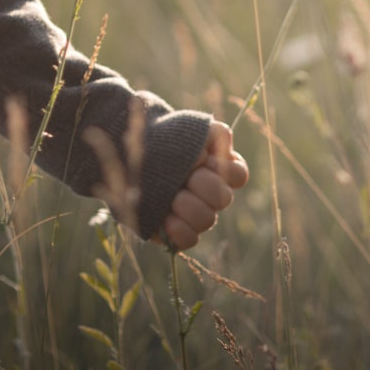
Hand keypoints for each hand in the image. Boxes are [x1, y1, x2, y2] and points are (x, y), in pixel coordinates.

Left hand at [157, 122, 249, 250]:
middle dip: (202, 186)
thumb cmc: (164, 139)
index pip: (238, 175)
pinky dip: (179, 230)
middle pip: (224, 199)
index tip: (201, 159)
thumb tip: (226, 151)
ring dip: (188, 206)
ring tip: (171, 197)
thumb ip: (214, 134)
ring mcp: (195, 214)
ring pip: (207, 220)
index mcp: (219, 168)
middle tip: (184, 177)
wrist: (131, 154)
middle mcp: (211, 194)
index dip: (222, 169)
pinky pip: (190, 240)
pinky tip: (165, 218)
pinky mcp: (177, 230)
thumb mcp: (189, 129)